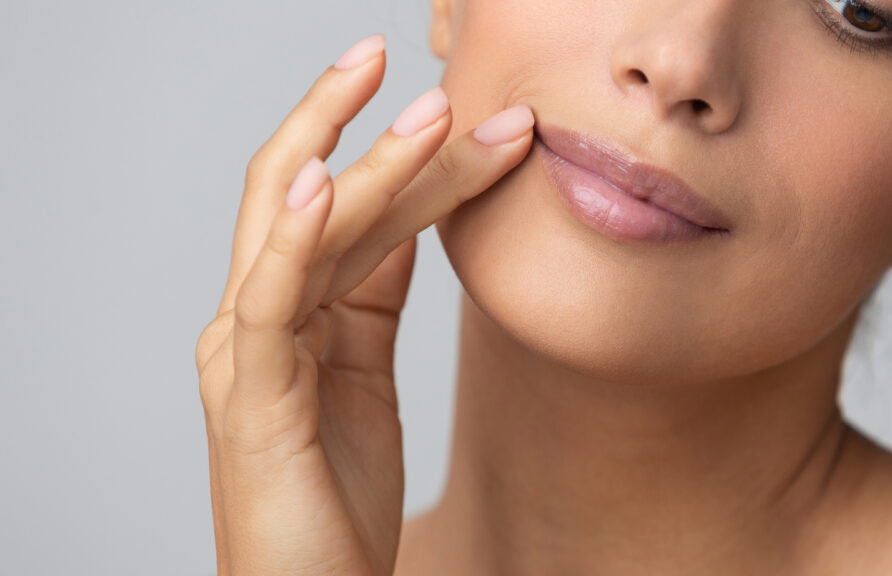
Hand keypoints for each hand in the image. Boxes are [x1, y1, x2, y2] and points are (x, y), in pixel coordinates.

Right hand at [193, 34, 534, 575]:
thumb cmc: (335, 493)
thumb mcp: (363, 373)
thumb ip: (369, 297)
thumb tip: (404, 225)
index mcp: (287, 312)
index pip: (341, 208)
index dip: (400, 156)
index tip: (470, 114)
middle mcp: (256, 319)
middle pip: (309, 195)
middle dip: (364, 126)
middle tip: (422, 70)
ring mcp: (247, 354)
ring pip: (299, 232)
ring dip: (365, 164)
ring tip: (425, 114)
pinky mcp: (253, 398)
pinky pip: (268, 303)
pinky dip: (291, 240)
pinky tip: (324, 185)